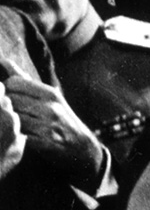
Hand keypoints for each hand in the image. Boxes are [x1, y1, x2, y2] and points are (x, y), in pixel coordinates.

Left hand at [3, 71, 104, 188]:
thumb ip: (24, 79)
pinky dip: (15, 137)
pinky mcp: (46, 143)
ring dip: (9, 123)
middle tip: (12, 113)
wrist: (82, 147)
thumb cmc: (61, 119)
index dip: (6, 91)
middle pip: (10, 100)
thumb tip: (4, 61)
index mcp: (50, 93)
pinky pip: (19, 136)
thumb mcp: (49, 97)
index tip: (11, 99)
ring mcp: (49, 126)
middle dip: (6, 107)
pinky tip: (18, 137)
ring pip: (12, 118)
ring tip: (14, 125)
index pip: (13, 83)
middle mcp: (50, 107)